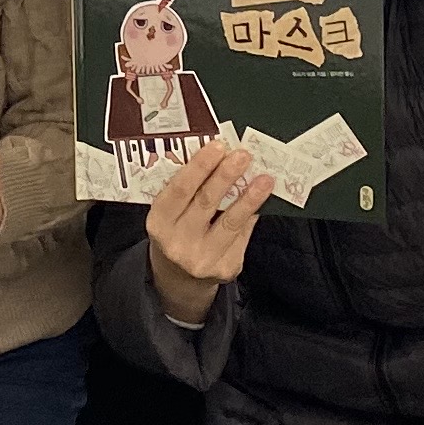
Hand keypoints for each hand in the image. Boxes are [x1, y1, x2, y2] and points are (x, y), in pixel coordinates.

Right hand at [144, 143, 273, 323]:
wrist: (179, 278)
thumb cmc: (176, 232)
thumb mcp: (169, 213)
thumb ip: (186, 188)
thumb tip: (216, 155)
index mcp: (159, 223)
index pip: (180, 190)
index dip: (200, 166)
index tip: (218, 146)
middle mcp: (178, 243)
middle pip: (206, 203)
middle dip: (226, 176)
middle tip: (243, 155)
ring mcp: (203, 259)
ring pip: (231, 222)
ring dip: (249, 197)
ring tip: (264, 179)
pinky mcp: (225, 269)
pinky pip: (242, 236)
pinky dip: (251, 216)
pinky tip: (259, 201)